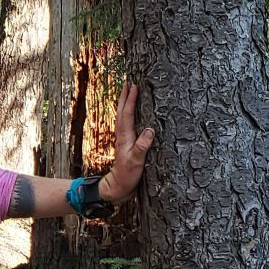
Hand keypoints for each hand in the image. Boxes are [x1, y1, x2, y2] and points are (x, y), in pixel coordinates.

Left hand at [100, 82, 154, 202]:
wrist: (118, 186)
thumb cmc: (127, 175)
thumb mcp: (136, 161)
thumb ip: (143, 146)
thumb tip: (150, 130)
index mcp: (125, 136)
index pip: (127, 114)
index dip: (130, 100)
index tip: (134, 86)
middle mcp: (123, 135)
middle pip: (122, 112)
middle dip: (125, 97)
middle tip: (128, 82)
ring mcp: (124, 139)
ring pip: (123, 116)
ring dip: (125, 103)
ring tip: (129, 92)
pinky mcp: (127, 143)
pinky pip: (127, 123)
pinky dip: (129, 114)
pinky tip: (133, 113)